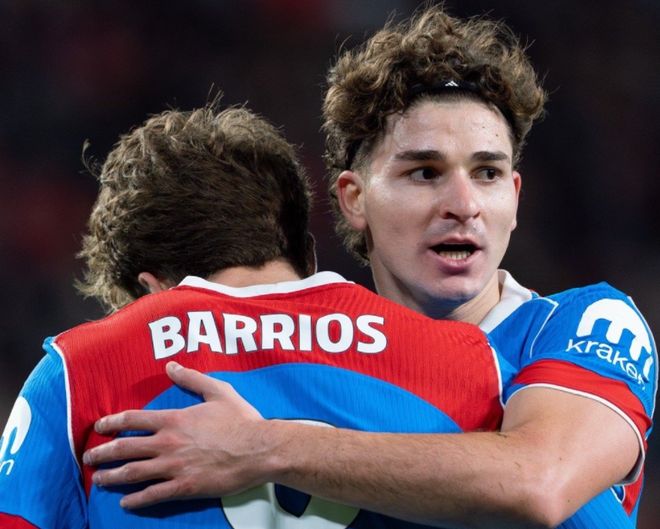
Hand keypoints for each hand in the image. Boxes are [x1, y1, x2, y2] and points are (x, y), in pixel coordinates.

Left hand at [83, 361, 275, 508]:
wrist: (258, 450)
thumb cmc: (241, 420)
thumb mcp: (218, 391)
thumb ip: (192, 379)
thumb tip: (171, 366)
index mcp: (174, 419)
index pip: (133, 419)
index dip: (112, 423)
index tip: (98, 428)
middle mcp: (168, 443)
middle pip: (125, 448)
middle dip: (102, 454)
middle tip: (89, 458)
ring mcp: (174, 467)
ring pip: (133, 473)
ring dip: (112, 477)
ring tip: (99, 481)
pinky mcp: (184, 487)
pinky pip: (153, 495)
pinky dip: (136, 500)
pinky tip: (126, 502)